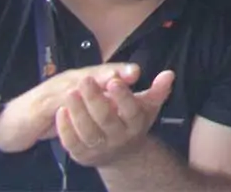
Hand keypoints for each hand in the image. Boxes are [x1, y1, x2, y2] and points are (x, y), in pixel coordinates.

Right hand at [0, 64, 143, 153]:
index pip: (106, 72)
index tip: (138, 71)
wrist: (19, 122)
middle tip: (128, 74)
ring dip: (92, 85)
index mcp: (85, 79)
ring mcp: (55, 89)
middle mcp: (73, 80)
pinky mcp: (40, 104)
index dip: (121, 70)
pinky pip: (55, 102)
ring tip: (109, 84)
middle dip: (111, 74)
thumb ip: (106, 99)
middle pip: (94, 73)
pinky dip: (66, 103)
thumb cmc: (55, 110)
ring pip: (76, 84)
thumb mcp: (83, 104)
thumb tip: (135, 99)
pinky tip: (74, 103)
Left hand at [53, 70, 173, 168]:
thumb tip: (168, 74)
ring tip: (70, 92)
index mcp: (136, 124)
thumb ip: (157, 90)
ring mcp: (100, 148)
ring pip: (87, 131)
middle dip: (95, 99)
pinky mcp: (82, 155)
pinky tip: (61, 111)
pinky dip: (65, 128)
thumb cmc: (133, 121)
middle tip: (85, 80)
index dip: (122, 96)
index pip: (131, 110)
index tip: (113, 80)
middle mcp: (119, 138)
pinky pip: (72, 143)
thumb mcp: (148, 106)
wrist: (121, 153)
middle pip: (106, 119)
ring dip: (78, 112)